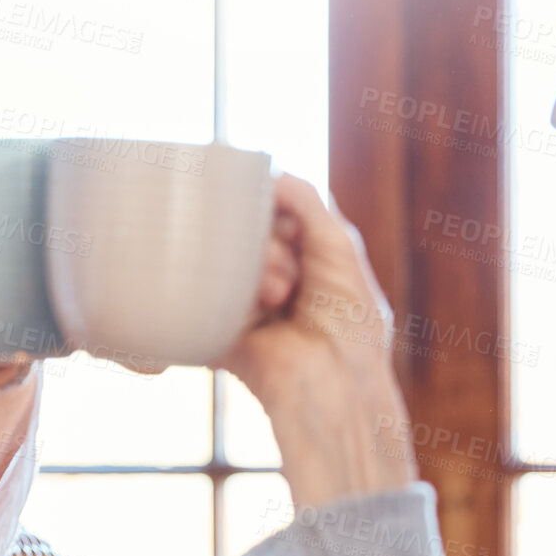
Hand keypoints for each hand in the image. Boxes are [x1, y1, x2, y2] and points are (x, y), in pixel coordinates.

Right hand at [215, 174, 417, 508]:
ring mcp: (243, 298)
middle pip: (249, 227)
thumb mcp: (338, 243)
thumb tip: (266, 171)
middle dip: (272, 243)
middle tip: (292, 279)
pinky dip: (235, 288)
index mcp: (304, 257)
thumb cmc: (349, 320)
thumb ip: (304, 198)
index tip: (294, 231)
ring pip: (229, 251)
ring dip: (261, 267)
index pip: (276, 210)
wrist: (330, 383)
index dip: (281, 211)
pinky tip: (262, 306)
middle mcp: (271, 274)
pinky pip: (207, 284)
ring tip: (280, 297)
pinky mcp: (217, 322)